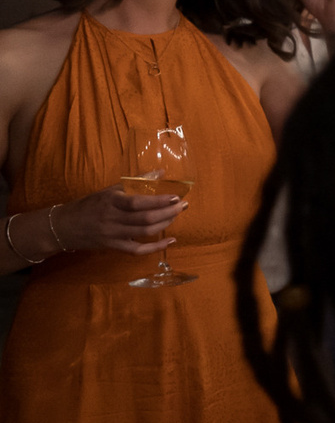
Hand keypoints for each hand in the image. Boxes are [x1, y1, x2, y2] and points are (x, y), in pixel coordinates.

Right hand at [48, 186, 183, 254]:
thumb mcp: (109, 190)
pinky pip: (138, 250)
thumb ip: (134, 183)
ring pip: (145, 232)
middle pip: (146, 218)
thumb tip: (160, 172)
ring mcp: (113, 234)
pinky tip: (170, 241)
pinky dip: (156, 247)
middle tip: (183, 205)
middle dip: (169, 212)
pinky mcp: (113, 247)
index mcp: (111, 201)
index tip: (176, 196)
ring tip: (177, 215)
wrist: (63, 227)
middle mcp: (113, 218)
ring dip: (165, 224)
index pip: (138, 202)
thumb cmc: (89, 205)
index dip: (159, 201)